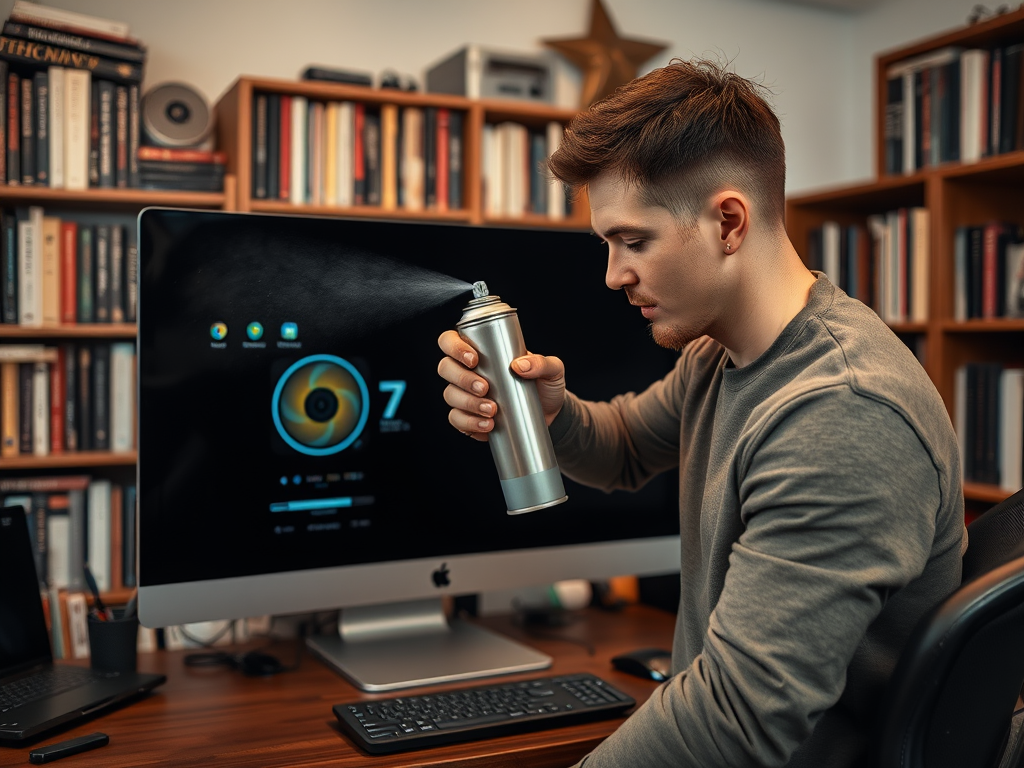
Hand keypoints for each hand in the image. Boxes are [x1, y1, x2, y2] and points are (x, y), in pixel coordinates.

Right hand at [437, 330, 566, 440]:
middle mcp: (466, 371)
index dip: (454, 347)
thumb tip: (519, 365)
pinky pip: (457, 420)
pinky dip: (469, 423)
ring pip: (450, 395)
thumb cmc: (545, 385)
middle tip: (485, 388)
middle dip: (462, 379)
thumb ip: (541, 363)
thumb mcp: (552, 369)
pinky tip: (488, 425)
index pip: (450, 341)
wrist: (550, 416)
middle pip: (445, 368)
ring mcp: (465, 395)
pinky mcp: (468, 417)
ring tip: (492, 410)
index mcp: (479, 350)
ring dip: (468, 403)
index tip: (474, 359)